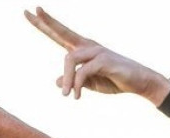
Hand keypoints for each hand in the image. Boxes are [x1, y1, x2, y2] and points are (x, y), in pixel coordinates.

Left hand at [24, 7, 165, 100]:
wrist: (138, 83)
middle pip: (63, 32)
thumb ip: (74, 80)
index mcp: (83, 50)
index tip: (31, 12)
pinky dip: (77, 85)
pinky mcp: (103, 60)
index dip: (45, 25)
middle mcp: (88, 47)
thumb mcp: (91, 84)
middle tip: (30, 10)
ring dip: (67, 80)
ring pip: (69, 60)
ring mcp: (96, 51)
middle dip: (47, 22)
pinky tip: (77, 96)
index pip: (60, 35)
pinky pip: (82, 72)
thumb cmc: (115, 81)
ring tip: (67, 95)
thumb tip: (57, 81)